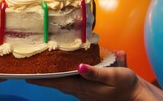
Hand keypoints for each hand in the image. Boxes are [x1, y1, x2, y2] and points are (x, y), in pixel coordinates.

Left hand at [27, 51, 158, 100]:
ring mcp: (84, 91)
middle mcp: (80, 90)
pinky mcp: (88, 88)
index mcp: (84, 87)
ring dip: (50, 77)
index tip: (28, 75)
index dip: (43, 79)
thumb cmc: (124, 84)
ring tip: (37, 71)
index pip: (59, 82)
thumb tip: (79, 67)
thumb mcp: (113, 76)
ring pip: (62, 83)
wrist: (135, 95)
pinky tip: (57, 71)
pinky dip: (60, 76)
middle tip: (27, 72)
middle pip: (57, 83)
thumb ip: (95, 73)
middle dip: (42, 78)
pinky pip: (69, 82)